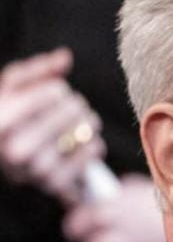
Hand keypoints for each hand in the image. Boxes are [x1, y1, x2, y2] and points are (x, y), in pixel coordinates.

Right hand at [0, 48, 105, 203]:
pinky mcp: (57, 185)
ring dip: (88, 122)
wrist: (2, 162)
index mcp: (2, 122)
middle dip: (75, 105)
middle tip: (72, 108)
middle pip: (71, 110)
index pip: (54, 93)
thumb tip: (66, 57)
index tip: (55, 94)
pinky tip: (87, 141)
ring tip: (82, 121)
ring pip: (84, 131)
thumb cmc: (8, 116)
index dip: (58, 90)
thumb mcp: (11, 88)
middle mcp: (18, 150)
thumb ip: (37, 70)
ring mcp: (38, 171)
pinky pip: (91, 153)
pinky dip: (94, 144)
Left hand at [63, 174, 164, 241]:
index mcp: (109, 212)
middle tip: (108, 235)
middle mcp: (113, 238)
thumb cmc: (172, 206)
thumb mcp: (140, 189)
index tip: (77, 227)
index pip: (76, 223)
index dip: (76, 225)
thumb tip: (100, 199)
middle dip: (96, 241)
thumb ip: (116, 197)